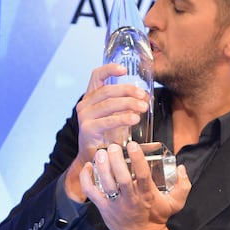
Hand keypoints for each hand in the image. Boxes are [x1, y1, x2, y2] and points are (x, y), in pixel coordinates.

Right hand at [64, 64, 149, 202]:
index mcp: (90, 97)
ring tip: (143, 107)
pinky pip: (108, 120)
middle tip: (143, 96)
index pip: (97, 76)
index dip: (110, 69)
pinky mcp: (87, 129)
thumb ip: (125, 104)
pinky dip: (123, 118)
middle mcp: (84, 104)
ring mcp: (84, 117)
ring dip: (129, 104)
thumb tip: (145, 96)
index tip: (124, 69)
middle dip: (128, 91)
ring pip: (109, 103)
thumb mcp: (115, 116)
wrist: (95, 160)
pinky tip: (135, 119)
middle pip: (108, 90)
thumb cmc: (107, 137)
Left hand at [79, 142, 190, 229]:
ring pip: (106, 184)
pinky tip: (88, 166)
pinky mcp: (104, 208)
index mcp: (147, 195)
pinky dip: (86, 179)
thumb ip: (183, 186)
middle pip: (121, 178)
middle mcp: (130, 199)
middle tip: (112, 146)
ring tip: (101, 152)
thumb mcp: (175, 204)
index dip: (137, 158)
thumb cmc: (157, 218)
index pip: (142, 174)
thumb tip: (181, 168)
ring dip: (102, 167)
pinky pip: (91, 192)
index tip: (132, 145)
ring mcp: (115, 204)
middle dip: (116, 160)